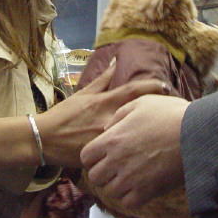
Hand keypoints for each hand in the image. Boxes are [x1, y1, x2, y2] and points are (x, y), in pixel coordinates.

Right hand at [36, 63, 166, 167]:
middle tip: (173, 107)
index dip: (153, 86)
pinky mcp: (105, 156)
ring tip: (163, 129)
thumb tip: (116, 60)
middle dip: (157, 110)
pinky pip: (125, 152)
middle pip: (141, 113)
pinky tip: (146, 151)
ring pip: (135, 134)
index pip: (135, 91)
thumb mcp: (83, 94)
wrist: (45, 140)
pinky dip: (136, 150)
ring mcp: (109, 139)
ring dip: (149, 129)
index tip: (166, 86)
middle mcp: (109, 119)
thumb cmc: (64, 115)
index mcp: (105, 102)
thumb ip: (103, 79)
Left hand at [80, 94, 187, 209]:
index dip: (93, 157)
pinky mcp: (148, 191)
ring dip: (117, 186)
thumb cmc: (171, 115)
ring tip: (129, 178)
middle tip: (115, 168)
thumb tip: (108, 128)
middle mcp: (117, 160)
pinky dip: (131, 198)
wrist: (197, 134)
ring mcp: (131, 178)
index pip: (86, 157)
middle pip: (95, 177)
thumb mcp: (140, 103)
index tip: (102, 156)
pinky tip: (140, 187)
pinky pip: (128, 203)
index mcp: (112, 139)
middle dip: (103, 173)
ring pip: (110, 192)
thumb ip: (119, 115)